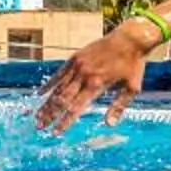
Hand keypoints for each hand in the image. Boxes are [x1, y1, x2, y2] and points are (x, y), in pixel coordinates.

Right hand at [36, 27, 152, 135]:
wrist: (130, 38)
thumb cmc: (133, 64)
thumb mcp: (132, 87)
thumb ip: (118, 106)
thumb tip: (109, 124)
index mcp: (97, 85)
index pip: (76, 108)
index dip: (65, 122)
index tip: (56, 133)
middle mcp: (84, 76)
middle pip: (62, 100)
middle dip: (50, 115)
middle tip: (40, 127)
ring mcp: (77, 66)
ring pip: (58, 88)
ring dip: (47, 104)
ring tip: (37, 116)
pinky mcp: (75, 58)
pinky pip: (59, 74)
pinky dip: (49, 85)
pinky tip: (40, 94)